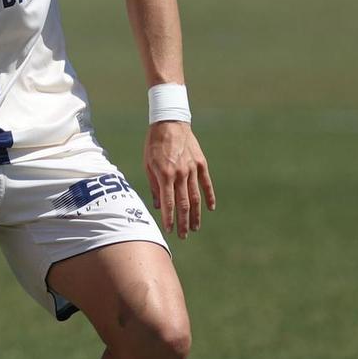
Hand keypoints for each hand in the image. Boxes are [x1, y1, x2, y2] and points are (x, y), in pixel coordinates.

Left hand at [144, 120, 214, 237]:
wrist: (169, 123)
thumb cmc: (154, 145)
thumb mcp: (148, 165)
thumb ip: (154, 185)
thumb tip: (157, 205)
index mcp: (165, 175)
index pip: (168, 203)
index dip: (169, 218)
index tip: (169, 230)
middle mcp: (180, 174)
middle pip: (184, 204)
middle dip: (183, 222)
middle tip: (183, 235)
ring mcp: (192, 169)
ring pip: (196, 197)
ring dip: (196, 214)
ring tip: (195, 227)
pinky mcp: (201, 163)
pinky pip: (206, 183)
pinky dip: (209, 196)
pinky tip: (210, 208)